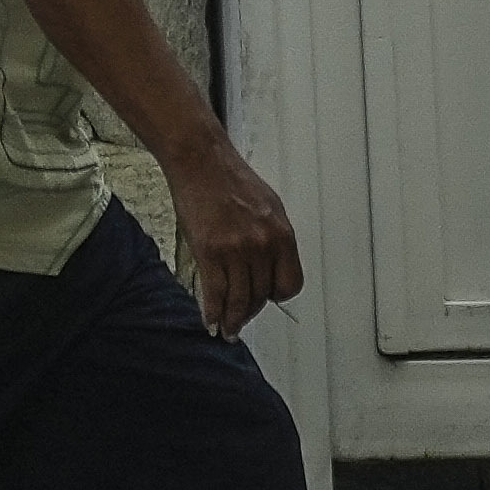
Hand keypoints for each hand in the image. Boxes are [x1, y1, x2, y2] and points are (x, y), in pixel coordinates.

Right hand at [168, 138, 305, 337]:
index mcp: (282, 234)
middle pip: (261, 296)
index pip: (289, 284)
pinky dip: (213, 313)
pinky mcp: (209, 252)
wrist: (200, 160)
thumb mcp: (269, 207)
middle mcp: (262, 245)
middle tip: (241, 318)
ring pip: (239, 301)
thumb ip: (273, 240)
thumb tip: (271, 270)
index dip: (276, 296)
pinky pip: (215, 294)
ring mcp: (235, 250)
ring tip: (227, 328)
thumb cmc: (231, 179)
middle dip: (250, 311)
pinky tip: (211, 320)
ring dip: (232, 320)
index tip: (267, 299)